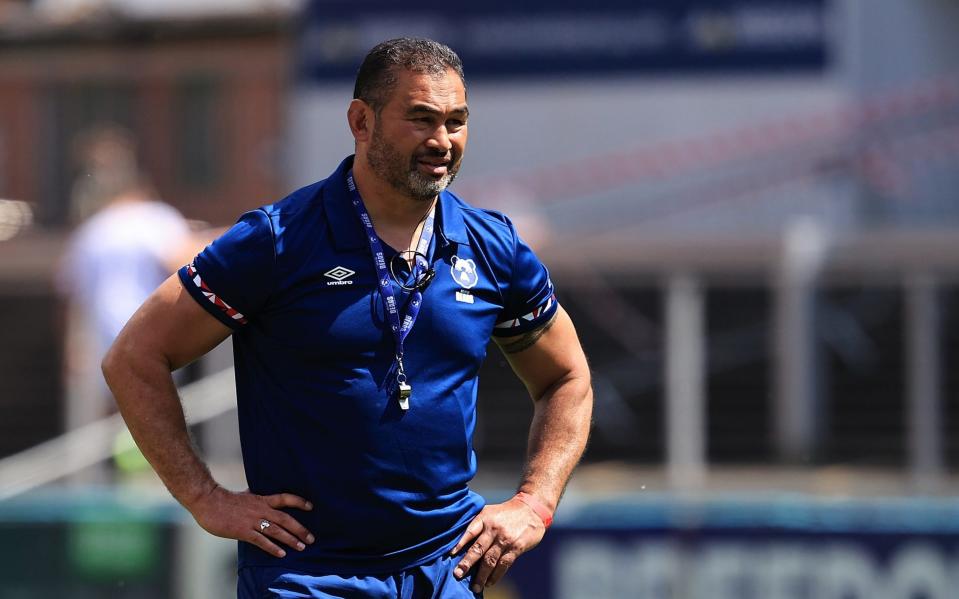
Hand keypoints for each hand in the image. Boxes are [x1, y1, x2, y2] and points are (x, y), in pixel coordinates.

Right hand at [188, 485, 314, 557]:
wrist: (208, 500)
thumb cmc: (224, 499)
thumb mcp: (245, 495)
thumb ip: (255, 497)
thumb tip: (258, 495)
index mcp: (261, 499)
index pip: (285, 498)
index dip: (299, 502)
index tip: (311, 507)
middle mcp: (260, 509)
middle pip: (285, 518)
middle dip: (300, 529)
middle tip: (311, 538)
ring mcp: (252, 520)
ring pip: (276, 530)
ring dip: (290, 539)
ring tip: (301, 547)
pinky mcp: (243, 531)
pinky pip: (261, 540)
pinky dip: (272, 547)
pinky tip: (281, 554)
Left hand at [450, 497, 545, 591]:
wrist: (531, 509)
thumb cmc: (505, 512)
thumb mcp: (489, 511)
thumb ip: (476, 524)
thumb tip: (459, 542)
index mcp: (485, 517)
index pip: (470, 531)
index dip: (460, 543)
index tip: (451, 554)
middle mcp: (494, 528)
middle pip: (478, 548)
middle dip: (467, 563)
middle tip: (458, 574)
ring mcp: (505, 539)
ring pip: (491, 560)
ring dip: (482, 575)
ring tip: (475, 587)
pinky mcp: (516, 547)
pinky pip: (504, 564)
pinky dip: (496, 575)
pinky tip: (489, 582)